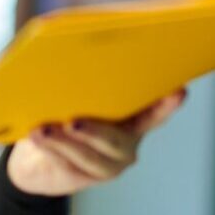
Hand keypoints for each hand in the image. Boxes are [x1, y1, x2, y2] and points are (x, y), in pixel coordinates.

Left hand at [7, 89, 186, 195]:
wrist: (35, 155)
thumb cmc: (60, 111)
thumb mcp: (72, 92)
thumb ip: (79, 75)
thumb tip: (59, 36)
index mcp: (132, 118)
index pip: (155, 112)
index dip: (166, 104)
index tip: (178, 91)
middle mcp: (126, 144)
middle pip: (117, 141)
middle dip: (95, 131)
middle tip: (73, 121)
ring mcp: (106, 166)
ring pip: (89, 155)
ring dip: (64, 141)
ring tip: (43, 128)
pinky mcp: (82, 178)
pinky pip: (67, 163)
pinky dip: (51, 148)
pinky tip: (37, 135)